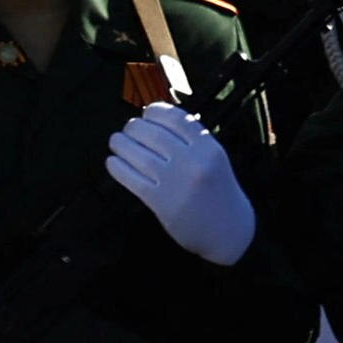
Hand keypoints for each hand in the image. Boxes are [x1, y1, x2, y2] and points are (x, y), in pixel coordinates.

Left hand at [104, 101, 255, 264]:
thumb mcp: (215, 158)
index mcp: (209, 147)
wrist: (228, 230)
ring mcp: (175, 182)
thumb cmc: (219, 191)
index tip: (146, 113)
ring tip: (116, 141)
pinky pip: (131, 178)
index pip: (175, 118)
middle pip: (152, 133)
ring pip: (138, 153)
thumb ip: (192, 140)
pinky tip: (113, 162)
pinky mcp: (160, 202)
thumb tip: (156, 120)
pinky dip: (117, 167)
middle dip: (133, 127)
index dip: (155, 111)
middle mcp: (193, 162)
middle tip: (128, 129)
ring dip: (121, 144)